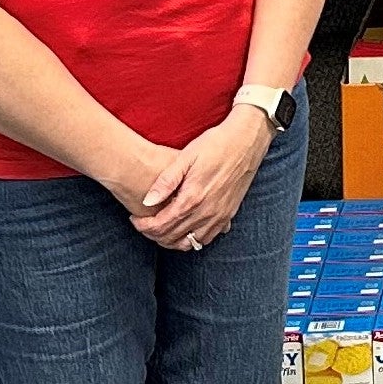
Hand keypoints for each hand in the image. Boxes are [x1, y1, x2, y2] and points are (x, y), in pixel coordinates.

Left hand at [133, 108, 272, 251]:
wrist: (247, 140)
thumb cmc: (215, 144)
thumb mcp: (186, 156)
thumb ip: (166, 181)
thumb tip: (147, 200)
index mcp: (193, 198)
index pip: (161, 225)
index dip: (144, 226)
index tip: (135, 219)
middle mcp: (207, 212)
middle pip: (173, 237)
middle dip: (153, 234)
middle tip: (144, 224)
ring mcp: (220, 216)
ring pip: (190, 243)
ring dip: (172, 240)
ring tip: (161, 229)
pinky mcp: (229, 215)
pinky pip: (207, 238)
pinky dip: (192, 239)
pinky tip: (185, 230)